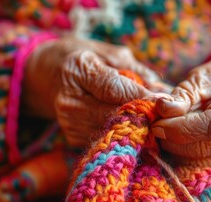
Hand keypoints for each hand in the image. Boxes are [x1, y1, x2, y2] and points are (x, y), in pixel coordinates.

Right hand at [24, 37, 170, 147]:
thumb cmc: (80, 58)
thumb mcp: (107, 53)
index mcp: (78, 71)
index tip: (167, 102)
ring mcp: (70, 124)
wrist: (43, 75)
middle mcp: (71, 102)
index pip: (114, 89)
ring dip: (139, 131)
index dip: (142, 97)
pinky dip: (125, 135)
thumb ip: (136, 71)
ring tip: (156, 124)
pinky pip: (107, 140)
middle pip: (115, 116)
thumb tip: (163, 91)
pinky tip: (137, 129)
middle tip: (167, 118)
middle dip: (145, 118)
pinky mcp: (73, 138)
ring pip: (114, 132)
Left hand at [152, 50, 210, 165]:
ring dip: (175, 149)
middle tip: (153, 127)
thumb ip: (182, 95)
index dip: (183, 129)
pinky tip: (172, 141)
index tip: (157, 125)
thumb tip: (162, 109)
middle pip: (207, 146)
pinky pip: (203, 162)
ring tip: (162, 132)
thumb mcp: (201, 77)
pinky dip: (183, 154)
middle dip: (173, 140)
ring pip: (202, 159)